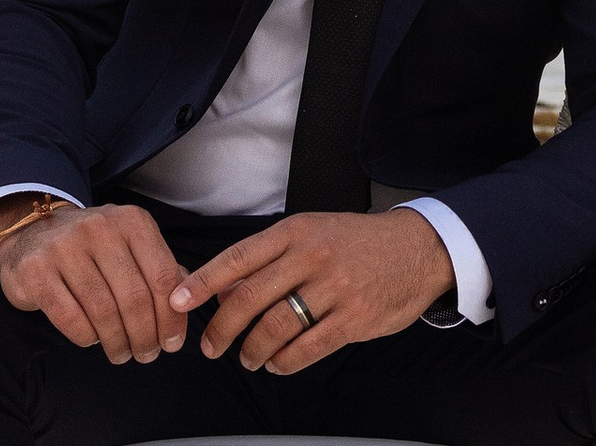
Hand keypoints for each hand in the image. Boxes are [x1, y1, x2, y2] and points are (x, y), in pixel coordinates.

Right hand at [0, 201, 188, 364]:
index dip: (172, 317)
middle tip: (147, 355)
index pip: (163, 277)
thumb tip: (187, 303)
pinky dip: (86, 337)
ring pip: (104, 311)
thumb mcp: (131, 245)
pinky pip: (70, 318)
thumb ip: (159, 268)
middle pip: (135, 298)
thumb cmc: (94, 248)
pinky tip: (92, 340)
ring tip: (122, 354)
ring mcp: (64, 248)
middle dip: (145, 336)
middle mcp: (100, 228)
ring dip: (117, 342)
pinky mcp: (35, 271)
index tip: (173, 343)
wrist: (34, 234)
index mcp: (132, 222)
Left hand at [171, 209, 453, 373]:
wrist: (418, 249)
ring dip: (254, 351)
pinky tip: (279, 364)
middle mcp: (313, 256)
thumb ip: (271, 258)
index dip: (203, 281)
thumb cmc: (358, 243)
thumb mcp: (313, 233)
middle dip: (222, 329)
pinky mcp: (355, 317)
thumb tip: (223, 289)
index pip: (239, 257)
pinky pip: (307, 349)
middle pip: (251, 298)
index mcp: (297, 231)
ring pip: (276, 327)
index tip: (177, 301)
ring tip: (249, 359)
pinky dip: (285, 362)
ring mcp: (335, 287)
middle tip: (211, 348)